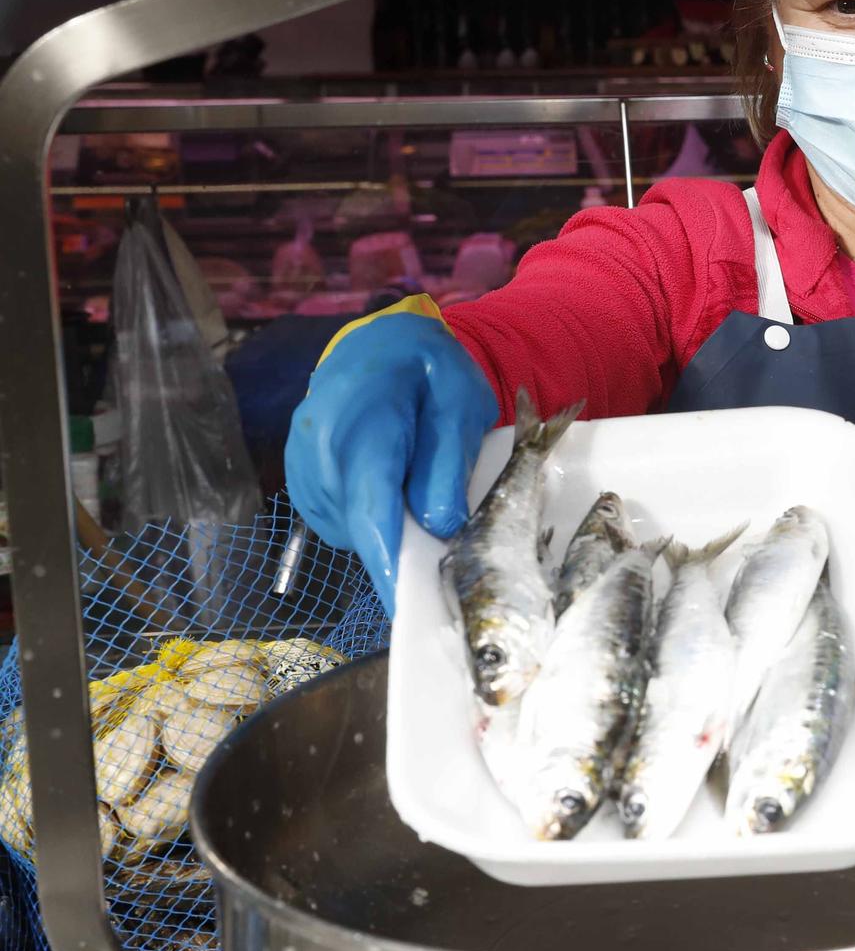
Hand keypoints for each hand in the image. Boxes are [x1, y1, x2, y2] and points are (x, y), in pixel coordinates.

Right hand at [284, 312, 497, 612]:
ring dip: (385, 530)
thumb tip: (439, 528)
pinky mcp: (298, 477)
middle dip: (400, 550)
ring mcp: (300, 464)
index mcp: (359, 425)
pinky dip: (366, 520)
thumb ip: (448, 465)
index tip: (407, 608)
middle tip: (446, 557)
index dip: (390, 564)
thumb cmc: (428, 368)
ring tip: (420, 500)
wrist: (380, 342)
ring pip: (346, 528)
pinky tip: (391, 494)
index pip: (372, 509)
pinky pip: (335, 519)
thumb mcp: (460, 405)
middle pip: (357, 525)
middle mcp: (316, 449)